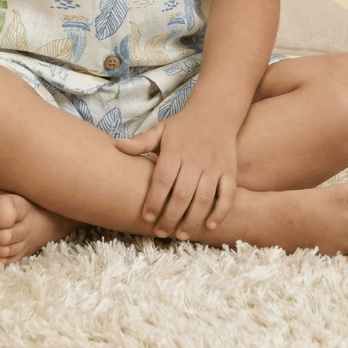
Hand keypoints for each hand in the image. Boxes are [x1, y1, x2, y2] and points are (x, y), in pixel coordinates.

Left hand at [116, 110, 236, 239]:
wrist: (215, 113)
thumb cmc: (183, 126)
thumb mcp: (161, 130)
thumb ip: (141, 142)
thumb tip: (118, 147)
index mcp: (175, 150)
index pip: (162, 180)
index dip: (154, 200)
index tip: (147, 217)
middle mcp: (195, 159)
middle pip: (182, 194)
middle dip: (171, 217)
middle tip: (161, 232)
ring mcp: (214, 166)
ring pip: (204, 199)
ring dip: (192, 220)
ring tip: (181, 235)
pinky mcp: (229, 171)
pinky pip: (227, 195)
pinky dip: (220, 212)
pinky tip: (209, 226)